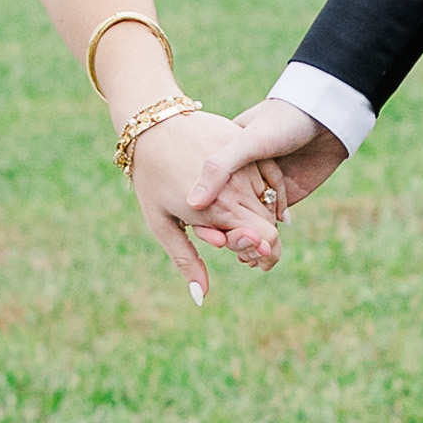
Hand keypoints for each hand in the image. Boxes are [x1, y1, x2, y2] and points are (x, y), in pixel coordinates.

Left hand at [124, 107, 285, 300]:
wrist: (151, 125)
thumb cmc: (151, 179)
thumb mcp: (162, 224)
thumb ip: (186, 260)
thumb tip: (202, 297)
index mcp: (221, 211)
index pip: (267, 243)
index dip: (262, 255)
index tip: (246, 258)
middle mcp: (240, 189)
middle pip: (271, 226)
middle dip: (257, 240)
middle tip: (232, 240)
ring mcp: (246, 166)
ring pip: (269, 203)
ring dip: (258, 217)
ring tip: (231, 218)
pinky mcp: (247, 148)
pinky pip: (270, 177)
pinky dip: (265, 193)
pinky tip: (248, 199)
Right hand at [204, 97, 352, 256]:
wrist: (325, 118)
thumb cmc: (282, 121)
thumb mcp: (247, 140)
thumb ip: (220, 168)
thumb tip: (192, 205)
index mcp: (219, 160)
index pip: (202, 197)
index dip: (205, 221)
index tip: (214, 238)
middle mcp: (235, 178)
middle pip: (222, 215)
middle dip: (228, 236)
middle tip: (236, 249)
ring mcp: (257, 189)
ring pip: (244, 223)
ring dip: (245, 243)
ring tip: (251, 256)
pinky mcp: (279, 199)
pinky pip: (267, 225)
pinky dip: (264, 241)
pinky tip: (264, 253)